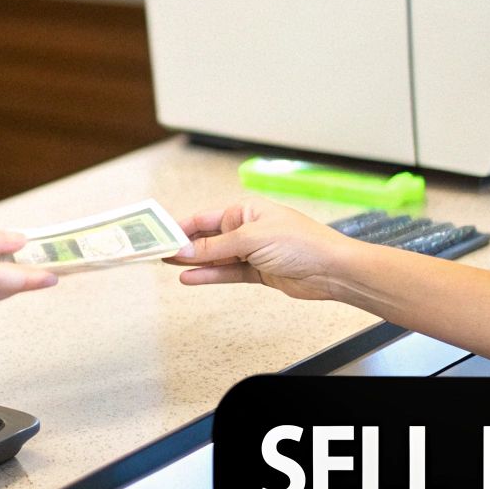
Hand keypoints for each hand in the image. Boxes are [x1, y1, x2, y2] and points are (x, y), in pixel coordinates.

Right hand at [164, 197, 353, 300]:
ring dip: (193, 262)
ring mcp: (252, 251)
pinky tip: (190, 278)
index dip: (181, 227)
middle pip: (207, 238)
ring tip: (167, 265)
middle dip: (183, 245)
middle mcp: (246, 229)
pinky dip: (209, 276)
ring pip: (215, 257)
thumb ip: (215, 248)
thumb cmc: (302, 243)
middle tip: (157, 252)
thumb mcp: (252, 240)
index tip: (160, 236)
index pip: (204, 218)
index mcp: (246, 210)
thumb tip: (185, 250)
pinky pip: (227, 273)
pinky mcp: (257, 271)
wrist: (332, 270)